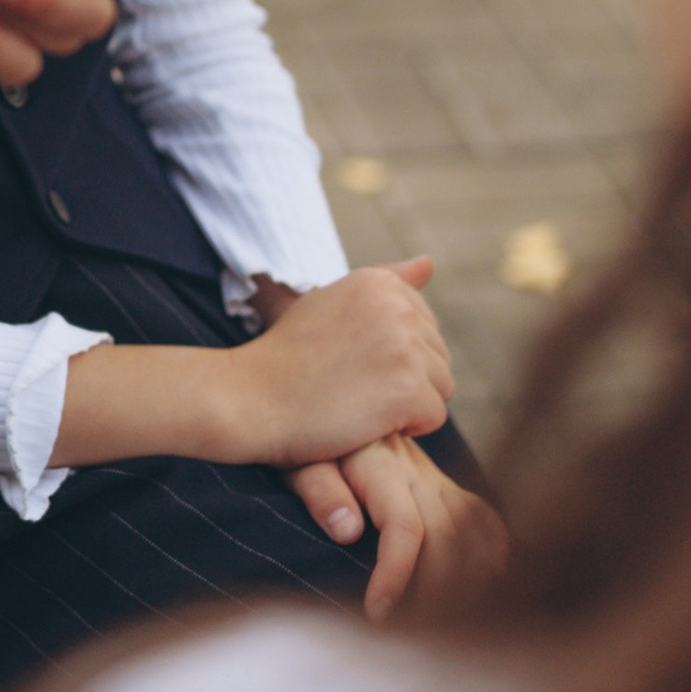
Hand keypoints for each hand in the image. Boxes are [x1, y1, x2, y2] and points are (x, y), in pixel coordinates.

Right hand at [185, 261, 452, 469]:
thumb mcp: (330, 302)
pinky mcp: (407, 389)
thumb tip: (430, 262)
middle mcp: (396, 306)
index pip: (424, 325)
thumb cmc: (285, 358)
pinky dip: (405, 429)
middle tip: (350, 386)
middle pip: (437, 356)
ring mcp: (404, 347)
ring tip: (358, 403)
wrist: (248, 398)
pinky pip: (435, 418)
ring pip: (442, 388)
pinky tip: (365, 422)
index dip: (392, 354)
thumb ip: (385, 282)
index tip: (349, 361)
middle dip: (404, 379)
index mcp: (378, 282)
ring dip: (407, 405)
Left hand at [287, 432, 506, 623]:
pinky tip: (490, 578)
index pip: (405, 528)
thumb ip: (321, 490)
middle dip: (436, 592)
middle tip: (412, 632)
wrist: (314, 400)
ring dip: (468, 577)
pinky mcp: (437, 481)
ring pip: (471, 529)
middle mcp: (415, 470)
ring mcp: (431, 475)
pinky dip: (490, 546)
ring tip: (447, 619)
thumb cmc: (296, 436)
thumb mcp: (296, 458)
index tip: (378, 614)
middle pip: (447, 537)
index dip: (397, 575)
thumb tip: (348, 530)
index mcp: (379, 466)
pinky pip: (478, 513)